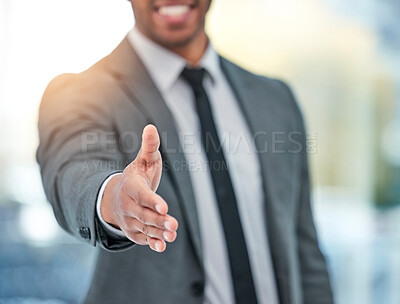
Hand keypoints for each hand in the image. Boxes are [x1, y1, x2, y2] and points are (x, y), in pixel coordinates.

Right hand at [101, 124, 177, 251]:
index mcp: (132, 187)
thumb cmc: (136, 176)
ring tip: (173, 234)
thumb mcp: (143, 160)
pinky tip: (162, 246)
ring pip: (146, 227)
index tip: (164, 205)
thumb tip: (151, 127)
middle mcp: (129, 205)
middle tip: (174, 223)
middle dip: (159, 219)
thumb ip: (149, 146)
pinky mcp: (135, 231)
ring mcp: (131, 220)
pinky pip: (143, 238)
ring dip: (159, 232)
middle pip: (144, 214)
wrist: (117, 197)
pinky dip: (152, 243)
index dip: (152, 201)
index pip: (142, 195)